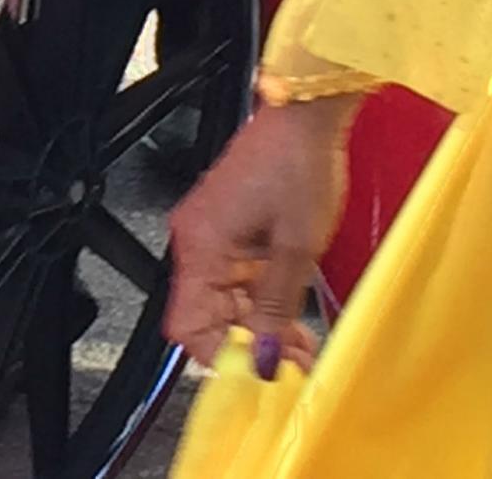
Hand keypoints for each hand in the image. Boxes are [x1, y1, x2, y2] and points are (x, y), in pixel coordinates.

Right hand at [164, 99, 355, 377]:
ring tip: (302, 343)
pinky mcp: (229, 226)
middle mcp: (195, 241)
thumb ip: (273, 308)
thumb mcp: (295, 249)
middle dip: (248, 344)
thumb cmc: (296, 165)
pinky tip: (293, 314)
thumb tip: (259, 358)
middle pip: (207, 316)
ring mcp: (211, 233)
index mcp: (200, 245)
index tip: (259, 376)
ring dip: (259, 325)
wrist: (305, 115)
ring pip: (225, 301)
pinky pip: (235, 279)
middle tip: (295, 364)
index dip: (220, 356)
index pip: (186, 325)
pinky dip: (261, 300)